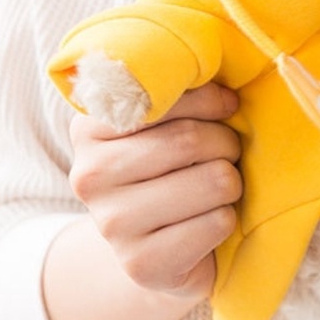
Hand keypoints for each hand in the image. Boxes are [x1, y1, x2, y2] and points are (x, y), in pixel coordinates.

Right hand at [68, 82, 241, 300]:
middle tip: (225, 151)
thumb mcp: (164, 123)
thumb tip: (218, 54)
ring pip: (213, 181)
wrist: (155, 252)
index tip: (226, 107)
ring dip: (231, 182)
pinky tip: (206, 224)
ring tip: (216, 187)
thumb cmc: (171, 170)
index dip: (209, 99)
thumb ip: (176, 88)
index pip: (162, 95)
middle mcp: (89, 175)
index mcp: (88, 127)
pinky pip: (217, 223)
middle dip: (226, 143)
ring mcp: (111, 225)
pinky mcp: (141, 265)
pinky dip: (227, 221)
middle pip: (190, 140)